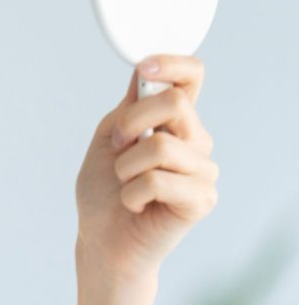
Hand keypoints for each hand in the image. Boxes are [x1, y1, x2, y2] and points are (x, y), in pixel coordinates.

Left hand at [75, 55, 218, 280]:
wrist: (101, 241)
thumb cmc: (104, 192)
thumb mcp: (107, 139)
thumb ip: (128, 108)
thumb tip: (144, 73)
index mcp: (173, 122)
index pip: (191, 77)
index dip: (172, 64)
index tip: (145, 69)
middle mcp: (195, 141)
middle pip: (175, 102)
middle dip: (129, 123)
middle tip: (116, 150)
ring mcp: (203, 170)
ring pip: (160, 145)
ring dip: (126, 167)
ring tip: (127, 185)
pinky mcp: (202, 199)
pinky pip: (158, 180)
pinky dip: (132, 193)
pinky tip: (136, 205)